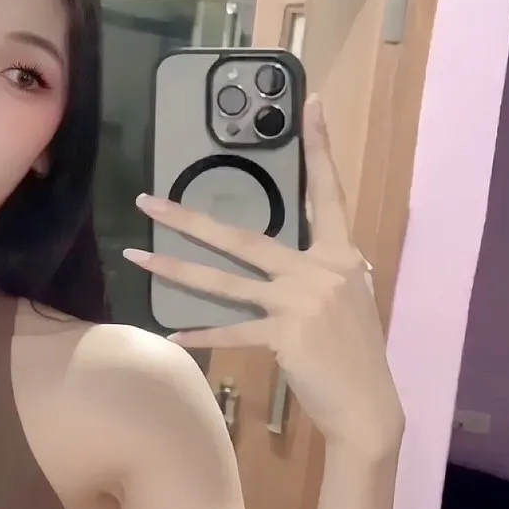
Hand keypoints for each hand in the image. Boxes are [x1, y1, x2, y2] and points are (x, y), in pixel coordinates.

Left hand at [125, 97, 403, 456]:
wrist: (369, 404)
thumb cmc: (356, 352)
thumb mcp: (350, 299)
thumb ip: (323, 273)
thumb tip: (297, 264)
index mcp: (339, 254)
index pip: (327, 191)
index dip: (320, 147)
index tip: (313, 103)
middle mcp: (318, 270)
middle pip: (245, 237)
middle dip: (190, 218)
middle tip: (148, 200)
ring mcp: (299, 301)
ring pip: (225, 282)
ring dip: (177, 269)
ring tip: (139, 257)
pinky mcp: (284, 336)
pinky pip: (231, 333)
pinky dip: (202, 336)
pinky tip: (173, 336)